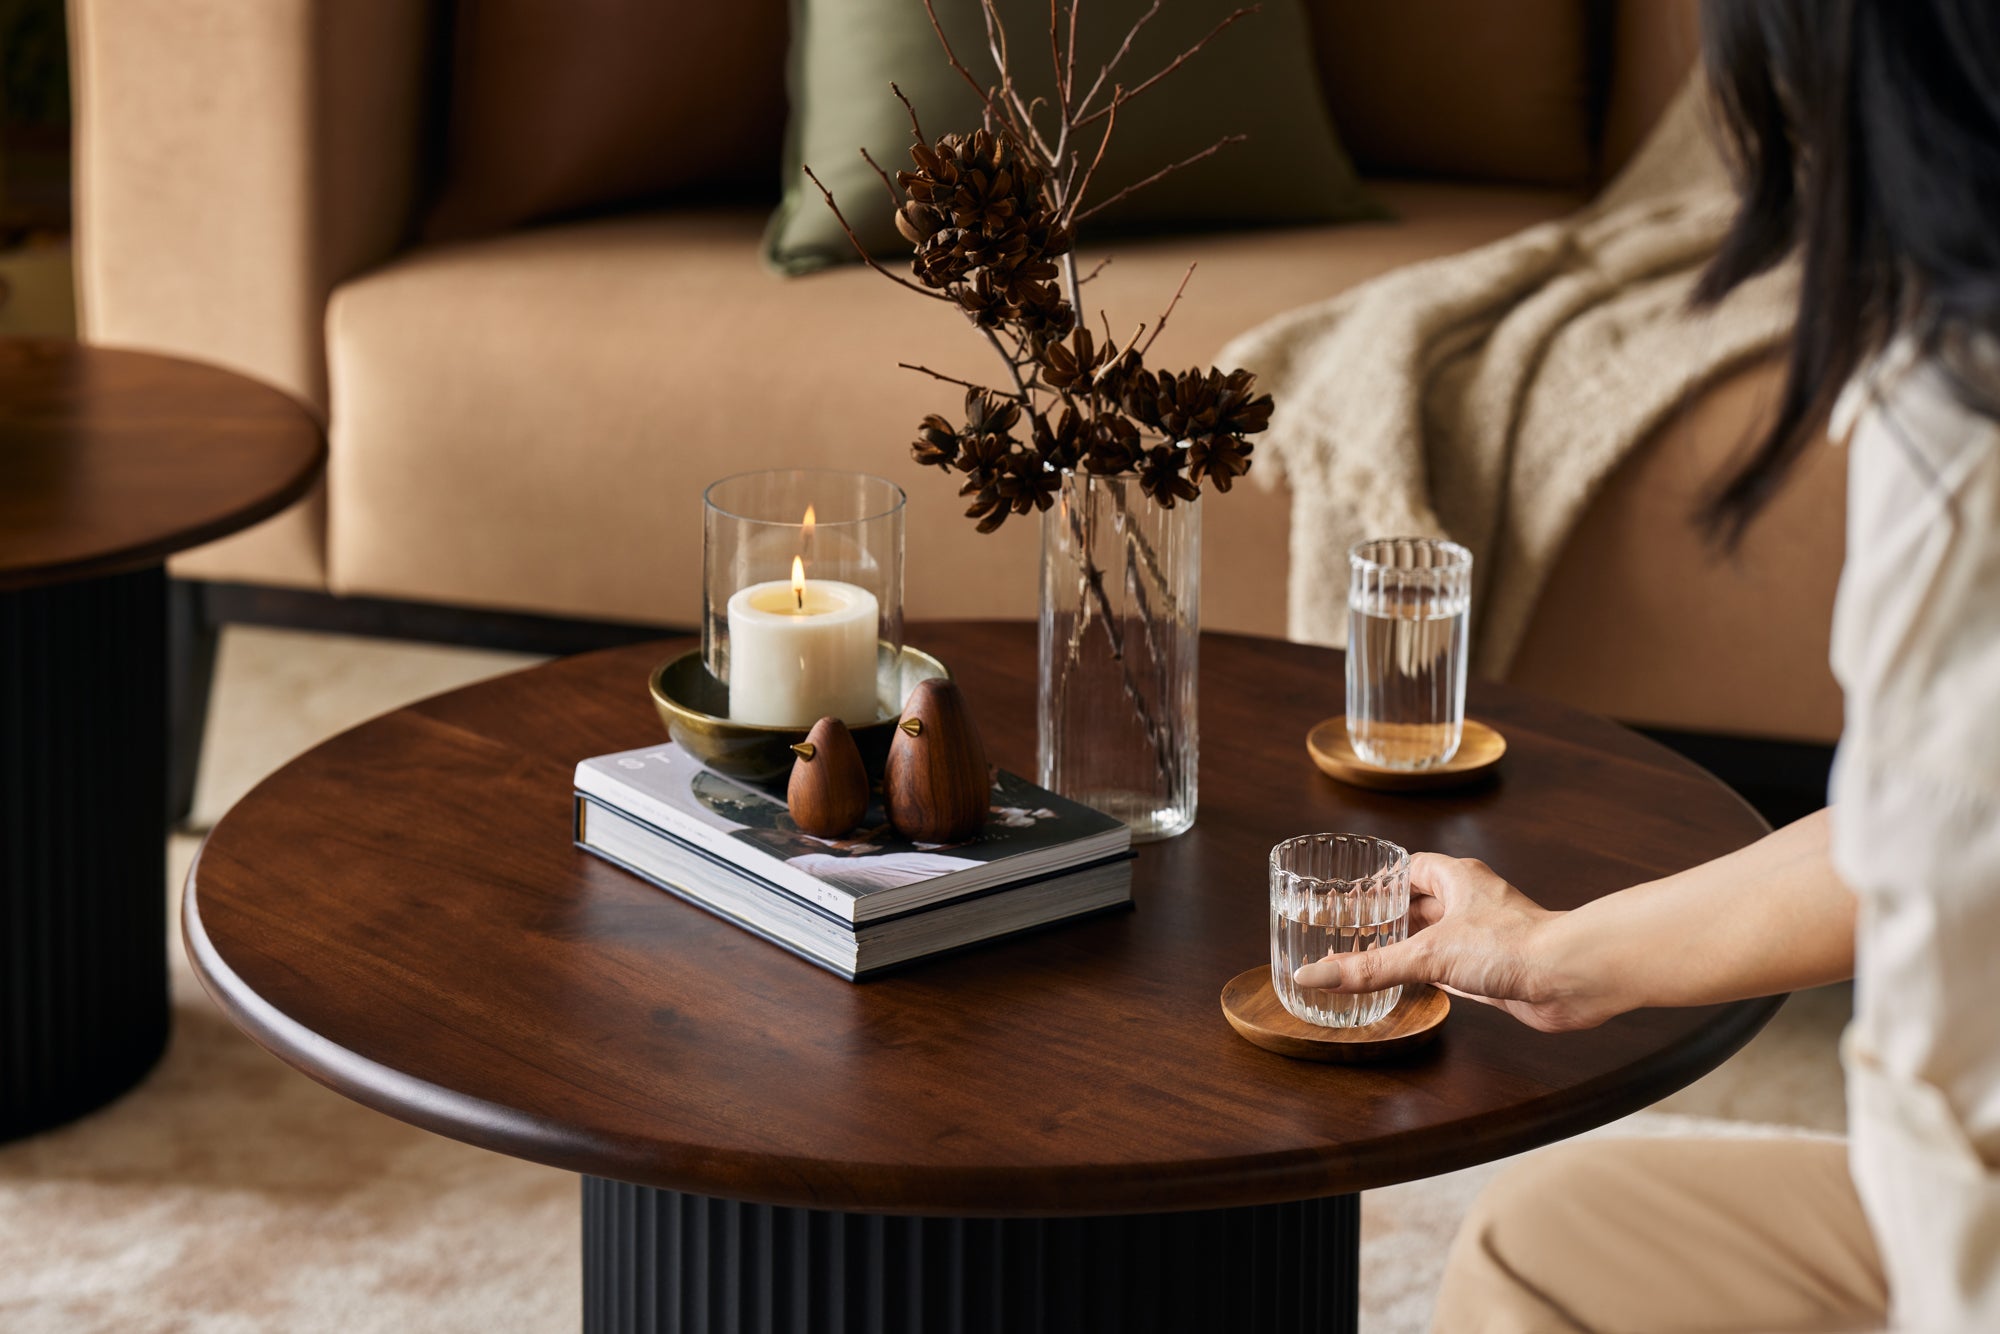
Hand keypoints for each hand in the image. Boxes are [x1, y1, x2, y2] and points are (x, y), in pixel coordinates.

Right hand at [1291, 853, 1614, 1032]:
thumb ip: (1370, 967)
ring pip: (1432, 937)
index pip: (1405, 869)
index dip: (1375, 881)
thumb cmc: (1513, 945)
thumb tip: (1315, 976)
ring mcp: (1480, 936)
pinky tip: (1406, 985)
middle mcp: (1469, 903)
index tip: (1346, 896)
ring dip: (1404, 947)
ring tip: (1366, 958)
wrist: (1569, 977)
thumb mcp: (1428, 954)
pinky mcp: (1490, 968)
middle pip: (1416, 904)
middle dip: (1384, 918)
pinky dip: (1424, 974)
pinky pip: (1448, 967)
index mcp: (1455, 878)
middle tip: (1346, 932)